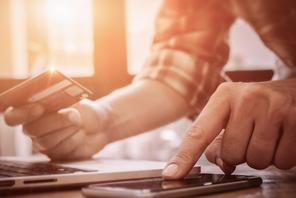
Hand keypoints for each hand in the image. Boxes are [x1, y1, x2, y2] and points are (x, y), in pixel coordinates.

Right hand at [4, 99, 112, 160]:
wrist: (102, 126)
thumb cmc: (86, 111)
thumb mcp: (76, 102)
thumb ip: (62, 103)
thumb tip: (53, 103)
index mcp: (33, 111)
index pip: (14, 115)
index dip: (23, 113)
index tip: (39, 108)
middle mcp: (35, 128)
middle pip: (32, 130)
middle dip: (56, 121)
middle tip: (74, 115)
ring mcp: (44, 143)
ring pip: (47, 141)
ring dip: (68, 130)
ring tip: (80, 123)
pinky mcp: (56, 155)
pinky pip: (60, 150)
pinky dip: (75, 140)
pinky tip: (81, 134)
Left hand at [162, 79, 295, 178]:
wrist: (292, 90)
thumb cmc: (256, 105)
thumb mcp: (231, 112)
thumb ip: (218, 138)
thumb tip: (221, 163)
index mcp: (224, 95)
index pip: (199, 132)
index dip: (184, 157)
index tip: (171, 174)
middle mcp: (247, 98)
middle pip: (231, 154)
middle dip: (239, 154)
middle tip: (250, 136)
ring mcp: (273, 107)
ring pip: (256, 161)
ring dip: (260, 157)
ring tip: (266, 135)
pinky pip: (281, 161)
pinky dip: (280, 157)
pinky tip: (281, 138)